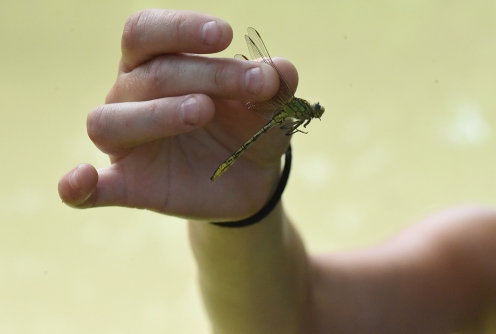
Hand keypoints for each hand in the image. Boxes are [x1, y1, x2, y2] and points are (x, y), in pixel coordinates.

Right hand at [58, 9, 298, 220]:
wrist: (249, 179)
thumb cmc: (250, 129)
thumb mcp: (271, 108)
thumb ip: (275, 87)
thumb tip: (281, 70)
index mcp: (160, 65)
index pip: (147, 32)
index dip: (180, 28)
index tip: (225, 36)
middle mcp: (132, 96)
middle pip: (148, 74)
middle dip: (206, 74)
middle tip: (255, 85)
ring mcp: (127, 143)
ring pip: (110, 120)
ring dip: (157, 113)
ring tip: (201, 111)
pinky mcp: (130, 185)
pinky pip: (92, 190)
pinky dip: (78, 187)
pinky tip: (80, 181)